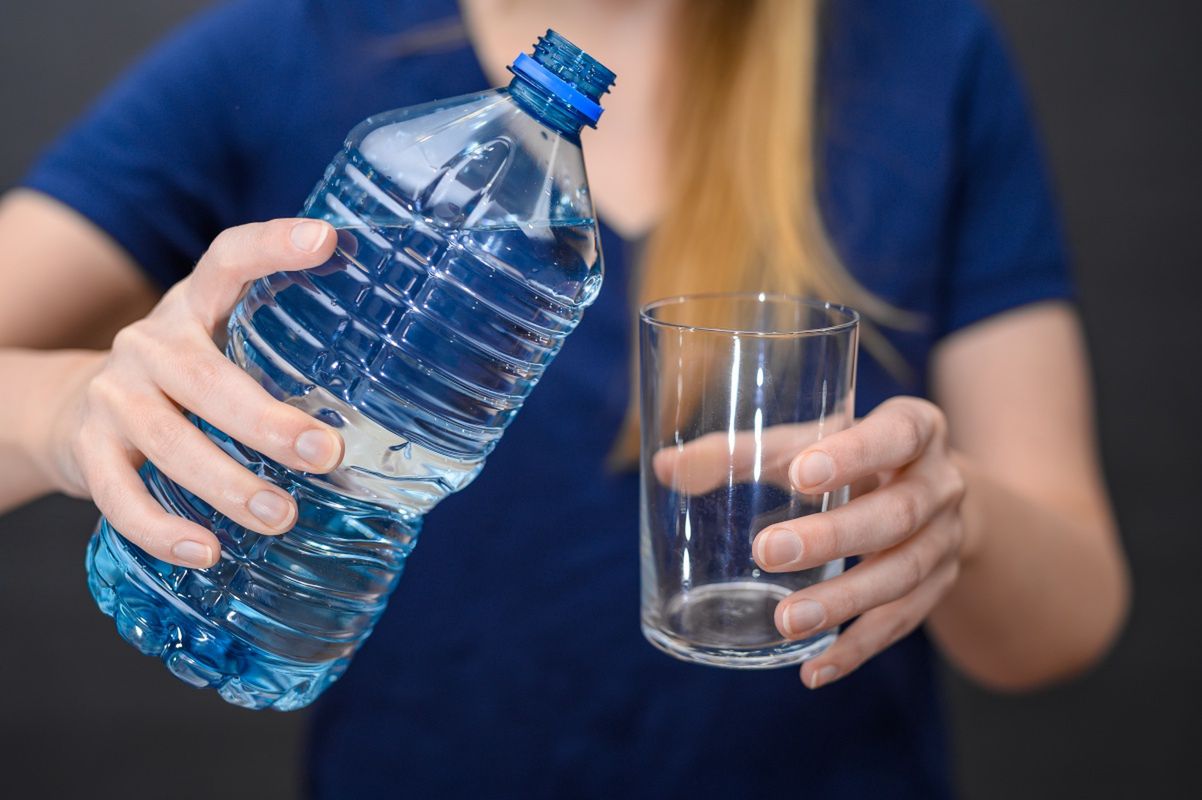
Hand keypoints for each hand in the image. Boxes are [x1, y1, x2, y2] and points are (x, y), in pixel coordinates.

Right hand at [41, 219, 343, 567]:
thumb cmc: (186, 383)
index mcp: (195, 307)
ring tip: (282, 516)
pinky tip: (207, 551)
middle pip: (206, 379)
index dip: (273, 246)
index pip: (229, 259)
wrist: (74, 411)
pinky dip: (163, 530)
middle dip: (268, 422)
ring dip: (229, 485)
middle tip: (326, 453)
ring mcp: (114, 397)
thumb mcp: (224, 348)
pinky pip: (121, 497)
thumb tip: (400, 409)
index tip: (326, 240)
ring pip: (169, 442)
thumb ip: (283, 357)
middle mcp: (150, 343)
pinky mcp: (88, 451)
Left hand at [751, 397, 967, 688]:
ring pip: (903, 575)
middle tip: (768, 552)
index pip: (899, 433)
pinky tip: (815, 668)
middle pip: (897, 514)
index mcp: (916, 428)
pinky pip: (901, 624)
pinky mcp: (937, 588)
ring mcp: (945, 540)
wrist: (931, 492)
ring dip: (844, 601)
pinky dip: (857, 649)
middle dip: (834, 537)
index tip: (802, 474)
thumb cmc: (850, 458)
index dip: (856, 454)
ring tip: (787, 621)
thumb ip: (741, 453)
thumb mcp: (809, 443)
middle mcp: (941, 485)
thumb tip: (665, 468)